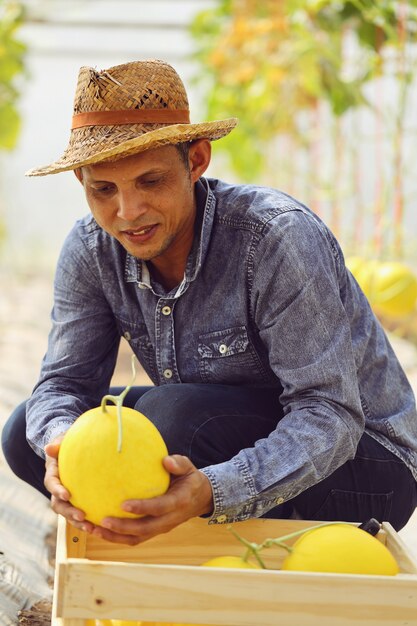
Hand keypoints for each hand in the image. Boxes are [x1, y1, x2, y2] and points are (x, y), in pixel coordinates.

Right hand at [44, 435, 94, 533]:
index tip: (66, 494)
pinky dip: (88, 522)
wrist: (72, 450)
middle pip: (59, 504)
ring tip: (91, 528)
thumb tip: (49, 447)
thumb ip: (58, 444)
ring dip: (78, 523)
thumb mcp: (63, 440)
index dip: (57, 490)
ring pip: (68, 514)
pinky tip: (101, 527)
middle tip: (82, 516)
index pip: (51, 483)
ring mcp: (67, 497)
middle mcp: (58, 488)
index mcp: (53, 474)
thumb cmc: (68, 444)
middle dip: (69, 512)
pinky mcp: (77, 502)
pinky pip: (80, 515)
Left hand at [93, 454, 213, 545]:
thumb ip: (178, 464)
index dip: (142, 508)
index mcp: (178, 502)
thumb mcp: (188, 468)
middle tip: (102, 521)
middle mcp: (169, 519)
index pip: (159, 508)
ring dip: (115, 537)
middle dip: (122, 528)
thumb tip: (166, 460)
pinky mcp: (154, 531)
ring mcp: (161, 528)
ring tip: (93, 529)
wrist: (200, 498)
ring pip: (136, 538)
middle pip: (144, 529)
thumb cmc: (189, 479)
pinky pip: (134, 538)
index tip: (123, 504)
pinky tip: (98, 530)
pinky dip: (116, 537)